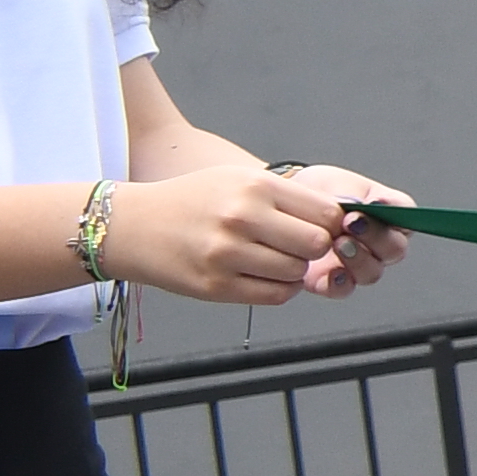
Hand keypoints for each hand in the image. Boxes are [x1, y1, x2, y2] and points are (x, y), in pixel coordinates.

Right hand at [104, 167, 386, 305]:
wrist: (133, 226)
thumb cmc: (196, 200)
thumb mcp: (240, 180)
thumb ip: (289, 197)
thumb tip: (343, 218)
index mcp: (255, 186)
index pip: (328, 212)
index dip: (333, 223)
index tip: (323, 226)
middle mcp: (242, 218)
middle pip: (317, 244)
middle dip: (317, 248)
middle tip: (300, 245)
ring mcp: (227, 254)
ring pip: (297, 272)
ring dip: (296, 269)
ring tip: (276, 258)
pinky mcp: (215, 286)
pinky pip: (274, 295)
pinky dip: (280, 289)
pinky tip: (266, 275)